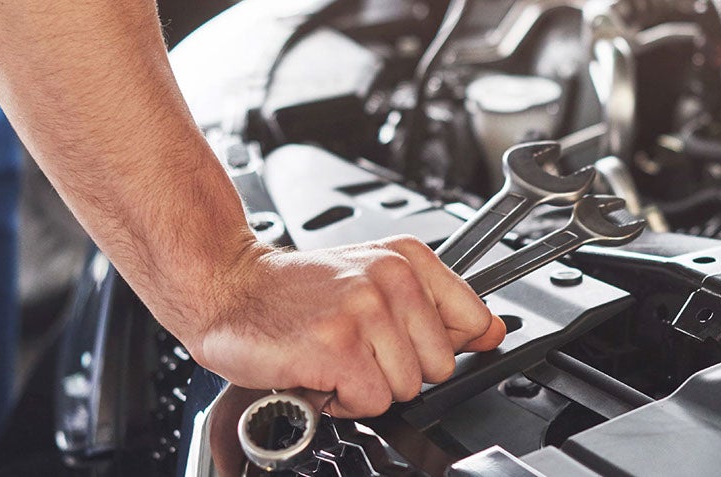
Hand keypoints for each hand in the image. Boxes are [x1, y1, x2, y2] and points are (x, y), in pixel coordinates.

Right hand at [182, 235, 505, 417]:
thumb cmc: (294, 291)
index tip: (406, 341)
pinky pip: (372, 402)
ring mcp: (365, 311)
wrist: (226, 287)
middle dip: (397, 370)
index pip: (473, 320)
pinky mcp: (339, 347)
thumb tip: (494, 331)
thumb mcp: (374, 280)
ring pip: (406, 389)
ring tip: (333, 357)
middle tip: (355, 348)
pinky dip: (341, 401)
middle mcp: (390, 278)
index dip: (438, 345)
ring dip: (365, 386)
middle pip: (440, 366)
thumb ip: (438, 306)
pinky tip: (318, 372)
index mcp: (406, 259)